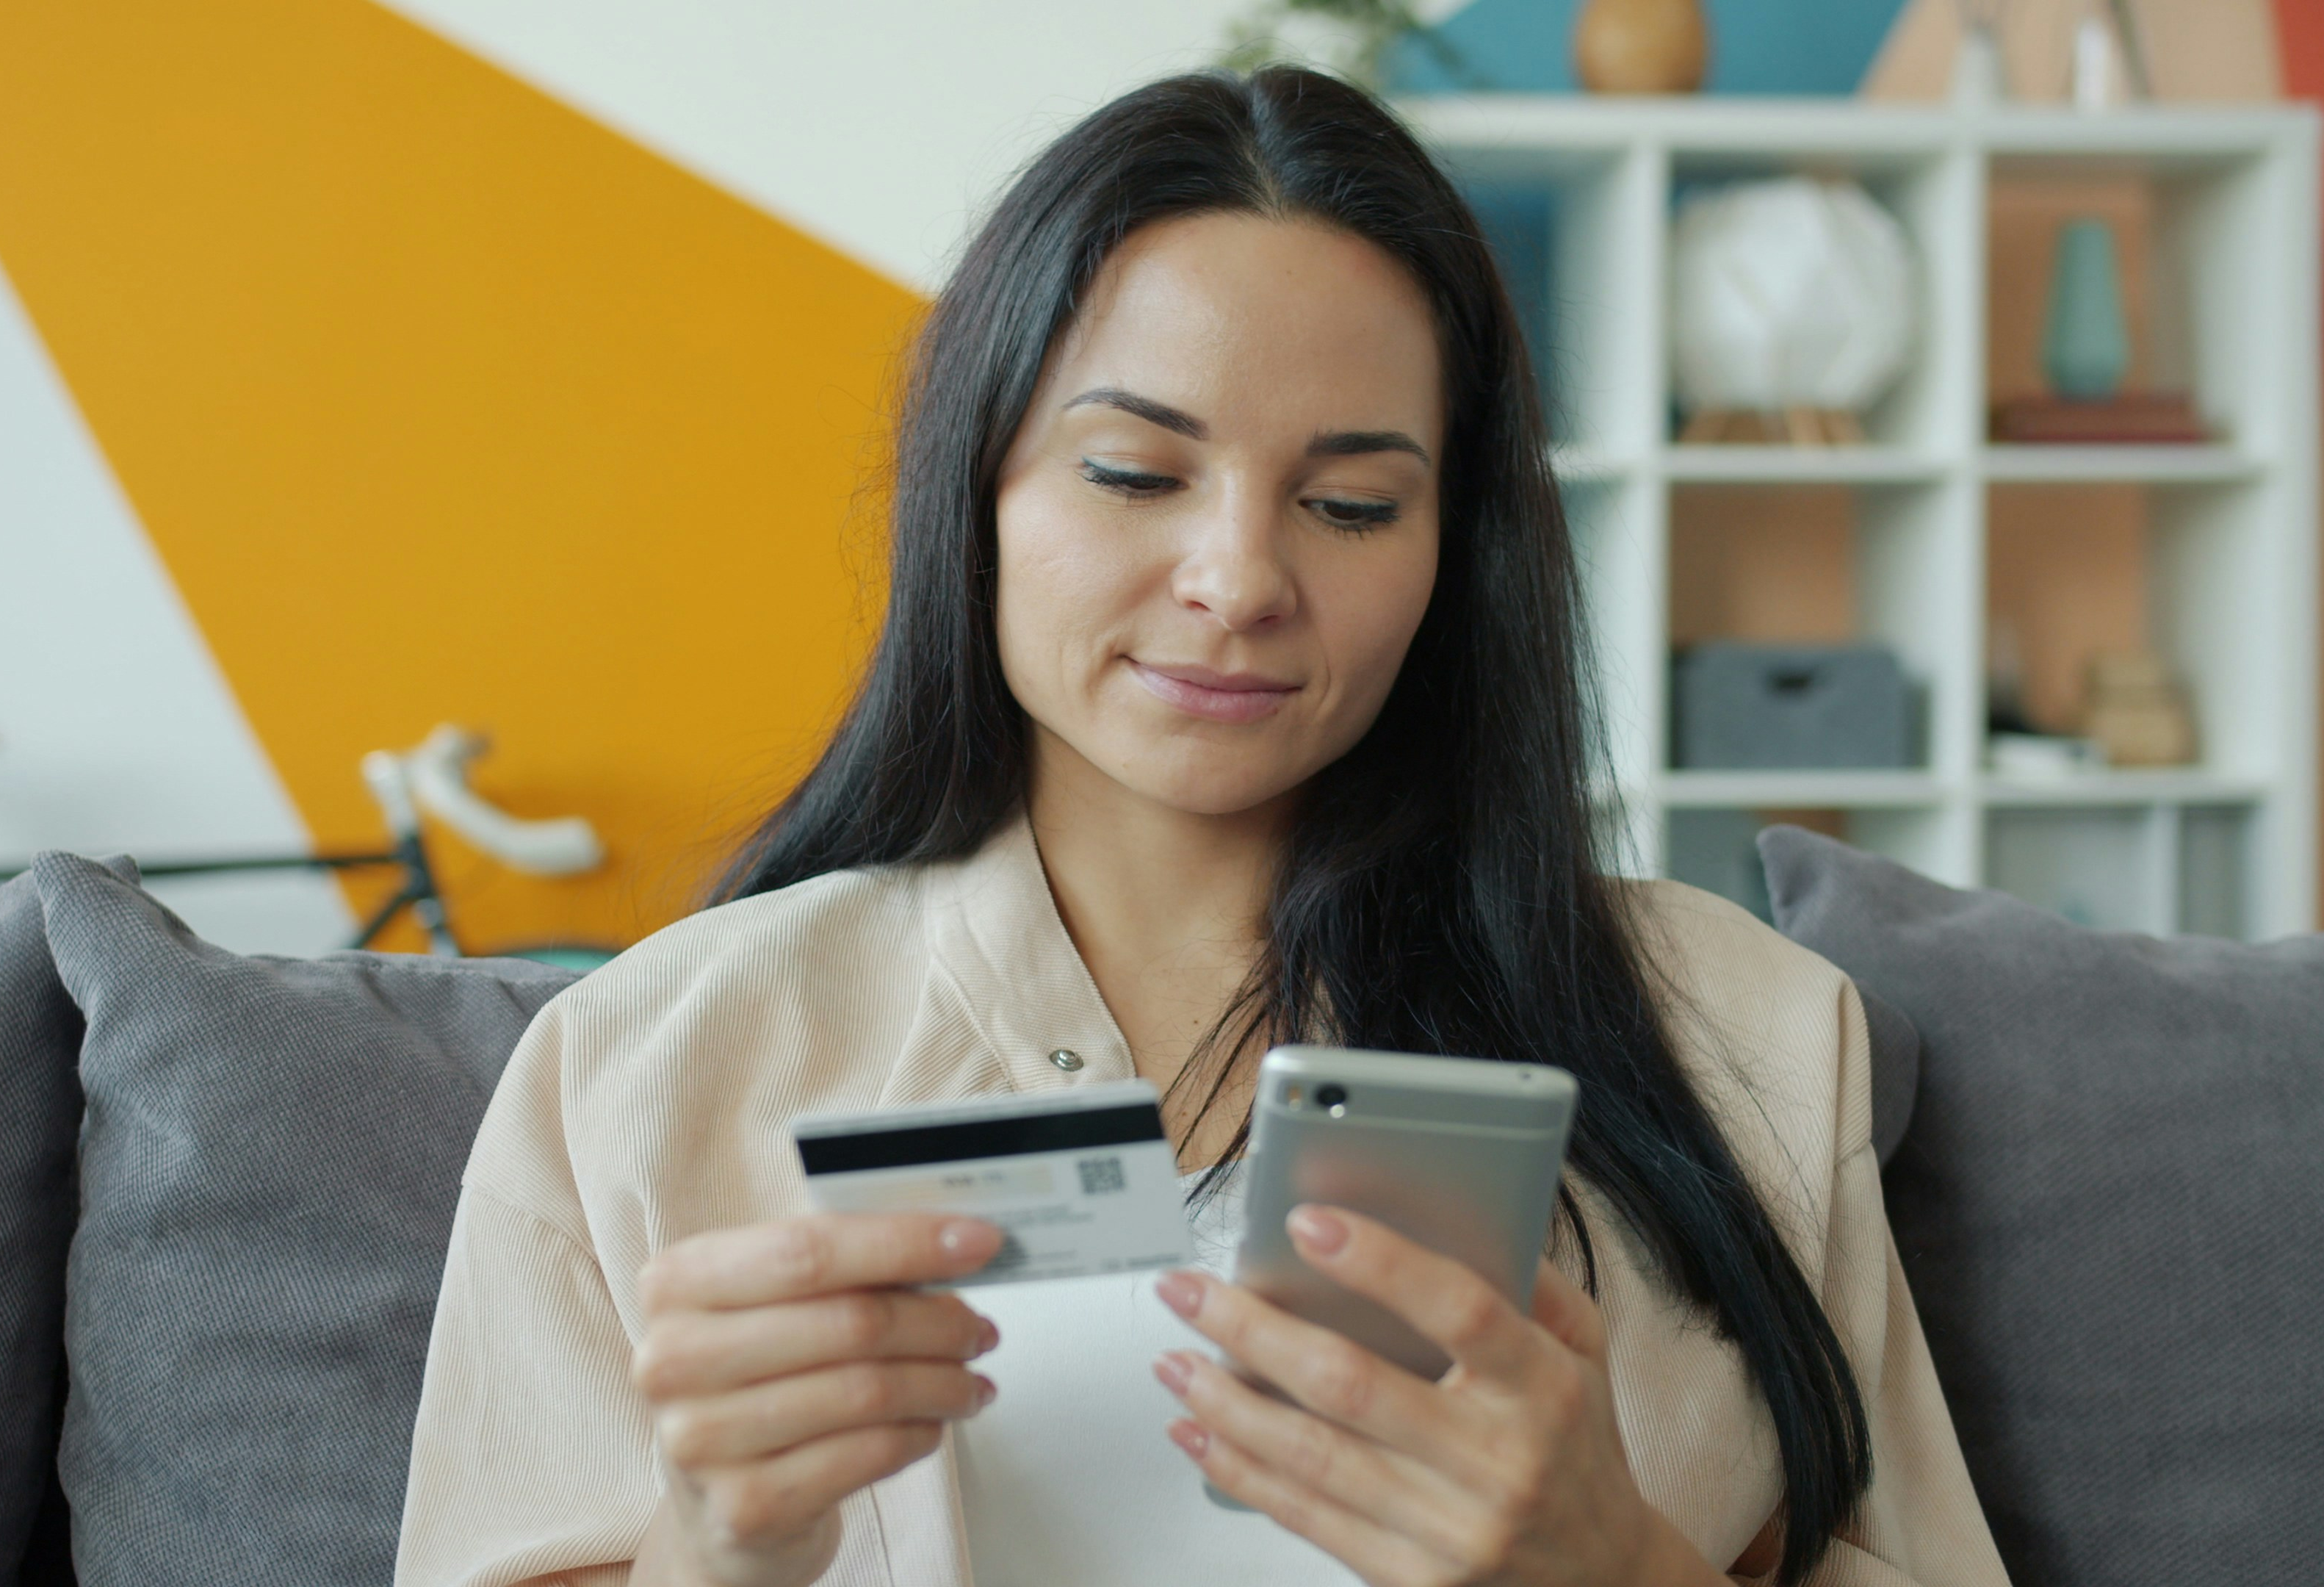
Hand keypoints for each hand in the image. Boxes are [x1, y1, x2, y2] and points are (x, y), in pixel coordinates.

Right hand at [630, 1213, 1003, 1586]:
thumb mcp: (777, 1307)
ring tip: (969, 1382)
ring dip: (942, 1383)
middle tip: (979, 1329)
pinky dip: (919, 1434)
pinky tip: (932, 1425)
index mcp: (679, 1283)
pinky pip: (867, 1454)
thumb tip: (957, 1244)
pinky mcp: (745, 1506)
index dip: (904, 1242)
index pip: (809, 1249)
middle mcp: (674, 1359)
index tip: (977, 1242)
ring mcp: (701, 1439)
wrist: (718, 1502)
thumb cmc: (758, 1382)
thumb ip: (846, 1267)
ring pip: (867, 1391)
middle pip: (848, 1321)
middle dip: (938, 1322)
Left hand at [1150, 1206, 1722, 1586]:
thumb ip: (1530, 1278)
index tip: (1307, 1221)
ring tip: (1174, 1356)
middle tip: (1192, 1288)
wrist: (1603, 1579)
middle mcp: (1496, 1463)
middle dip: (1252, 1329)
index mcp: (1544, 1389)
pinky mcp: (1410, 1581)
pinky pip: (1304, 1517)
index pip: (1460, 1311)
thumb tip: (1450, 1207)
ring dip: (1225, 1401)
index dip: (1381, 1262)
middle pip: (1351, 1385)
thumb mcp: (1585, 1352)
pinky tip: (1196, 1431)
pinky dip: (1237, 1470)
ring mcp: (1450, 1530)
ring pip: (1311, 1456)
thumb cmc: (1578, 1449)